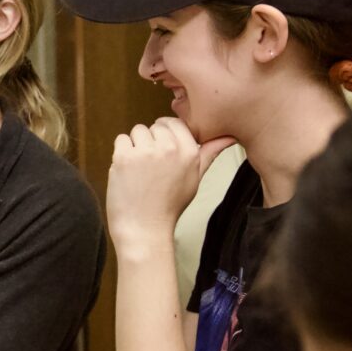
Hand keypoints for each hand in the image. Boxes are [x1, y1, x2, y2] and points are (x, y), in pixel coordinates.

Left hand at [107, 117, 233, 254]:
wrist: (145, 228)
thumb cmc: (170, 205)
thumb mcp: (195, 178)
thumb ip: (209, 153)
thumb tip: (230, 137)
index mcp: (189, 151)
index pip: (175, 123)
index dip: (167, 135)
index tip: (163, 152)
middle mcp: (169, 147)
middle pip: (155, 126)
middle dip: (151, 141)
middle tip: (152, 167)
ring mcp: (146, 151)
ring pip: (137, 131)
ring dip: (136, 145)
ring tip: (140, 169)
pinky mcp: (124, 156)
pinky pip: (121, 139)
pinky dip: (121, 152)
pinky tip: (128, 171)